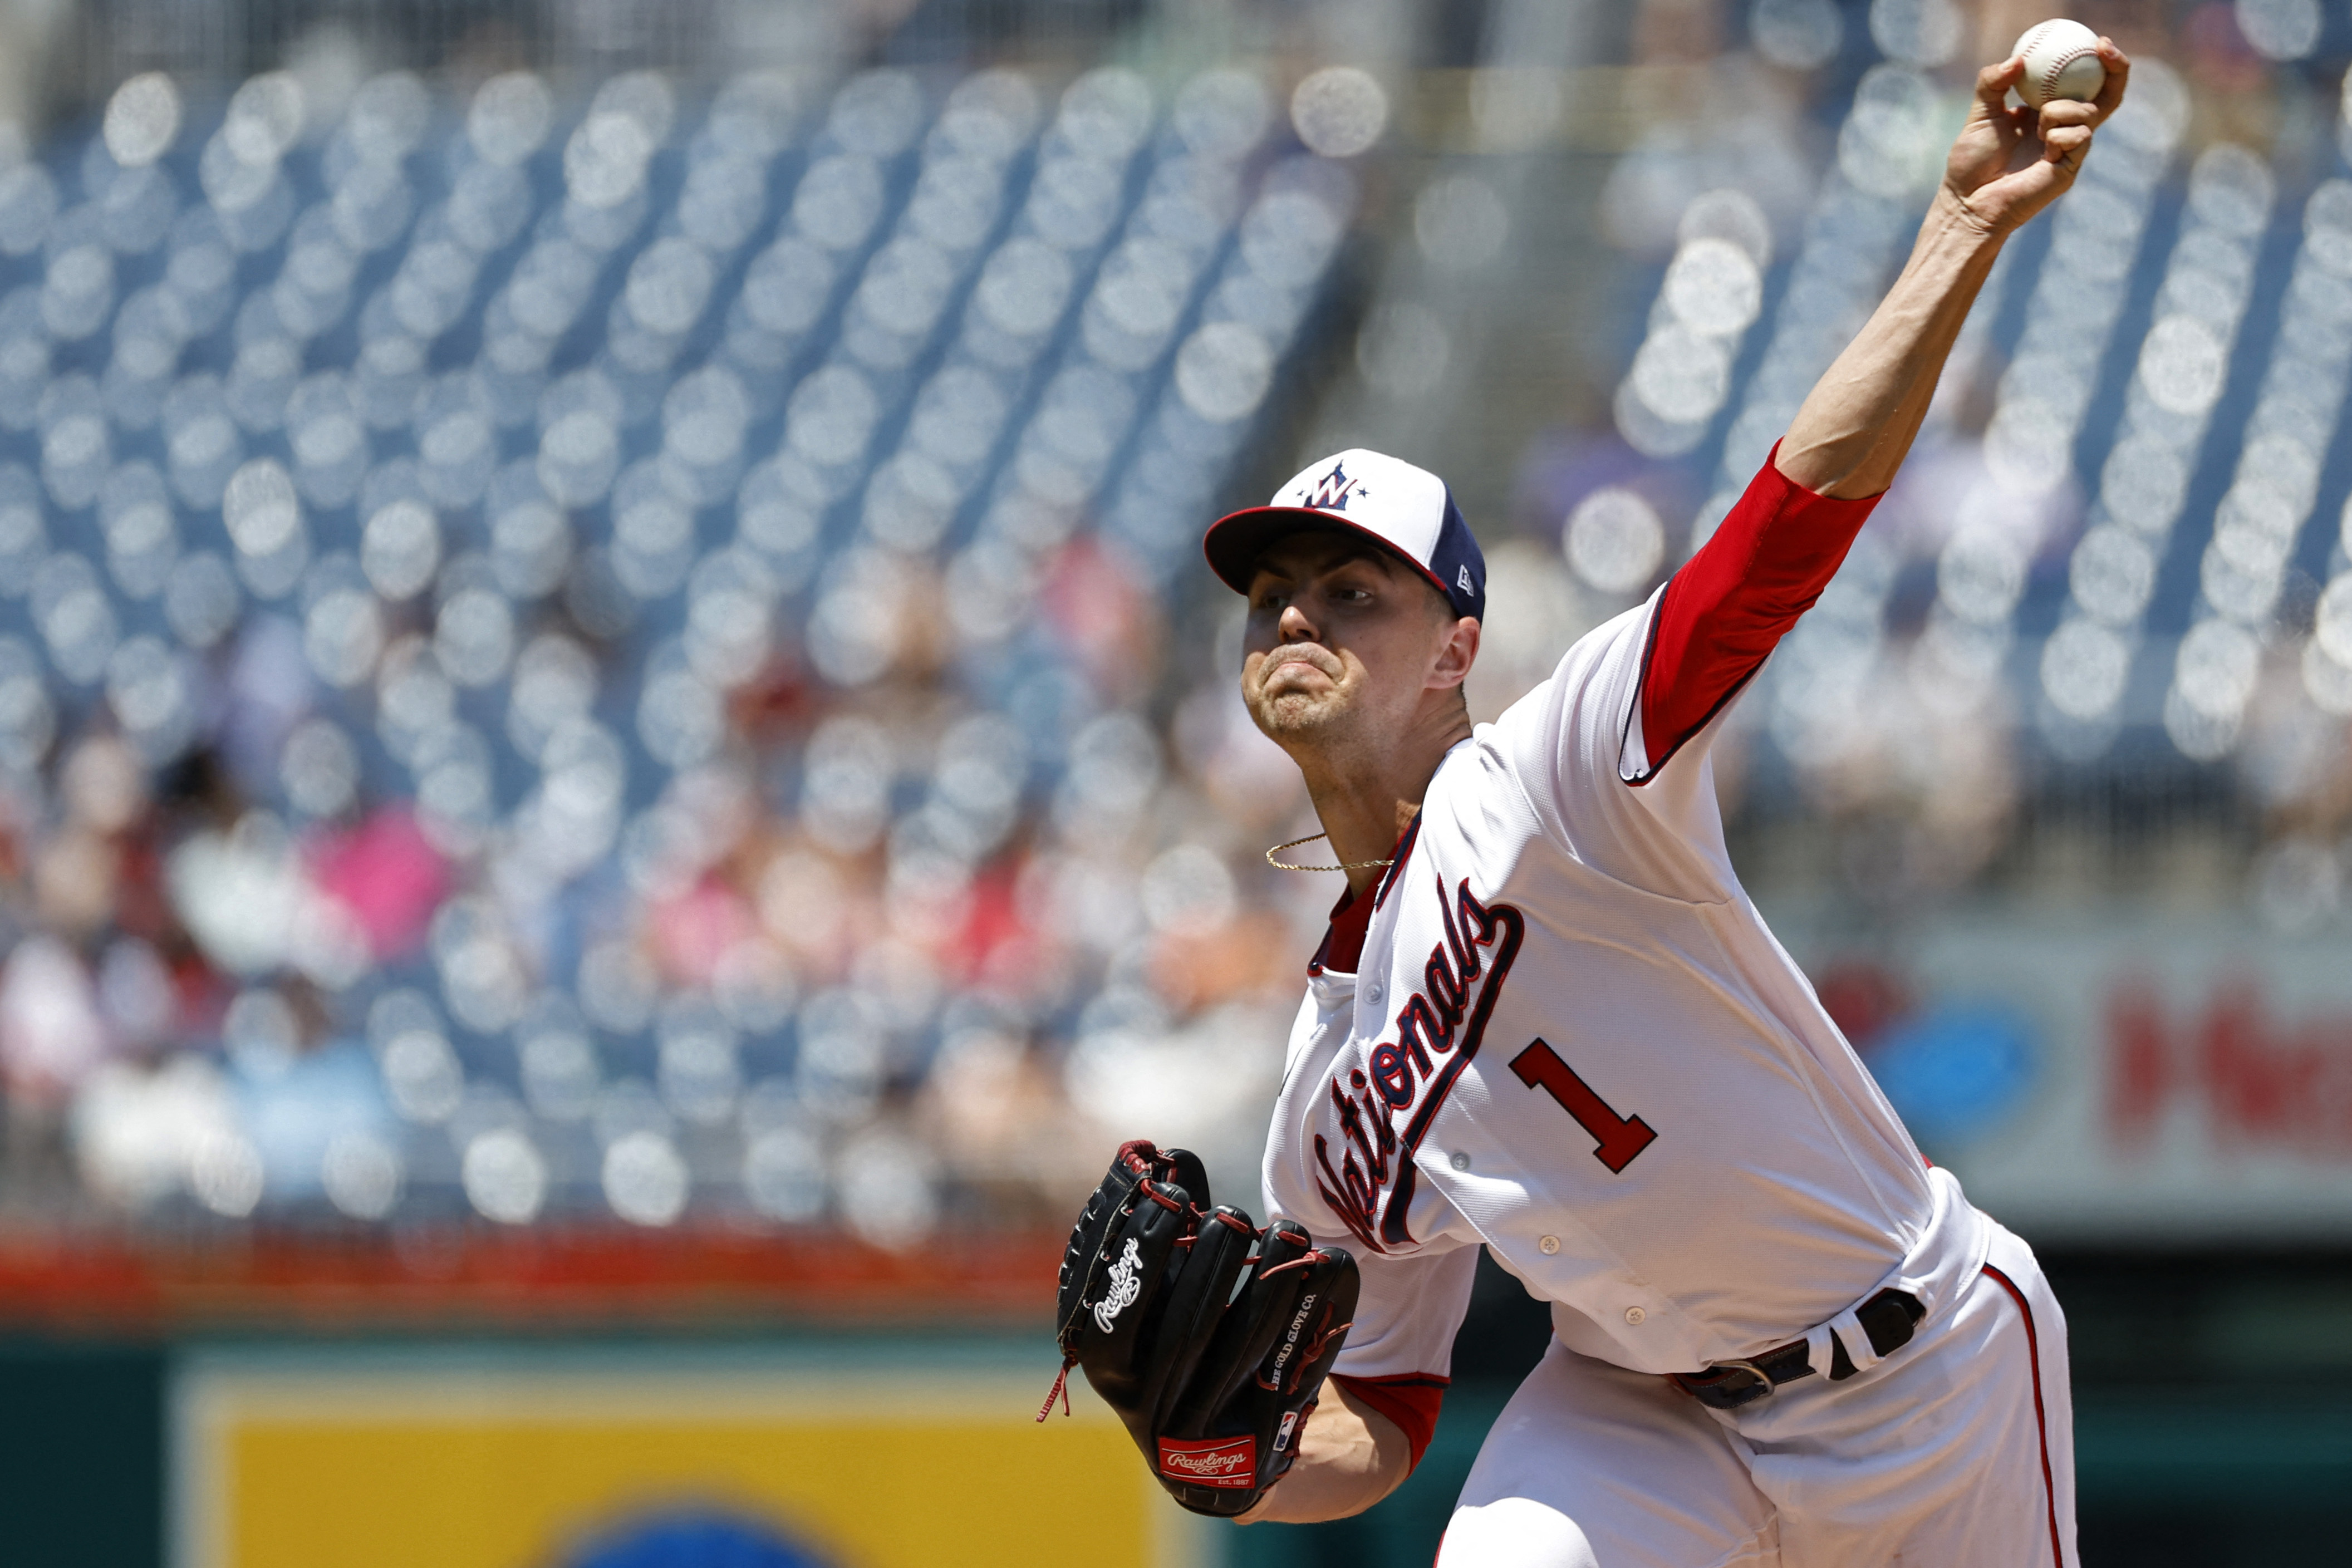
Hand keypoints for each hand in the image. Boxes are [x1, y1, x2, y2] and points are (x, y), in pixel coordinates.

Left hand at [1942, 39, 2129, 235]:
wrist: (1968, 200)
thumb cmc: (1972, 162)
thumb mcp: (1980, 114)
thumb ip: (1992, 84)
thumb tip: (2017, 60)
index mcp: (2047, 112)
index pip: (2083, 83)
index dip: (2098, 60)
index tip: (2096, 40)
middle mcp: (2064, 128)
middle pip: (2107, 95)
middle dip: (2116, 68)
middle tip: (2103, 47)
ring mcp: (2070, 148)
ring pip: (2088, 113)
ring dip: (2061, 110)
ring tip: (2036, 127)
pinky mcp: (2070, 167)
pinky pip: (2080, 137)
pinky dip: (2060, 134)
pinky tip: (2043, 147)